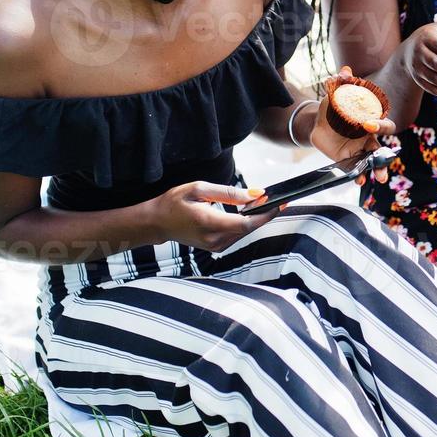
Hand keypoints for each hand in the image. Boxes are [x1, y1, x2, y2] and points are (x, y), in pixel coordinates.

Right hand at [153, 181, 279, 252]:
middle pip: (249, 228)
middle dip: (264, 214)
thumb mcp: (199, 189)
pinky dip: (245, 223)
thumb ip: (228, 192)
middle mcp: (214, 239)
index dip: (265, 214)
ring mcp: (215, 246)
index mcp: (209, 223)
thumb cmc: (175, 202)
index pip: (246, 223)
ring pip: (244, 232)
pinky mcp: (216, 248)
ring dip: (256, 219)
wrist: (157, 222)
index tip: (279, 203)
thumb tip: (255, 195)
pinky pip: (237, 235)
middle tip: (277, 199)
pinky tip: (249, 212)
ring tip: (264, 203)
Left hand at [310, 66, 396, 182]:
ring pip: (376, 161)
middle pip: (384, 147)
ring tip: (381, 178)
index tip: (368, 124)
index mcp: (371, 121)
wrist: (317, 123)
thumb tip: (345, 71)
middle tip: (381, 156)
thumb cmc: (333, 107)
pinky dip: (359, 175)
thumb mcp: (335, 94)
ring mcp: (361, 149)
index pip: (384, 124)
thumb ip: (341, 83)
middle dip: (386, 153)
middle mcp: (369, 136)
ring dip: (380, 169)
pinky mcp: (350, 159)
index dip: (380, 125)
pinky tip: (359, 180)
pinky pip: (358, 168)